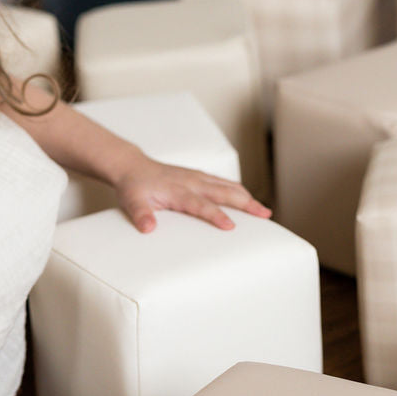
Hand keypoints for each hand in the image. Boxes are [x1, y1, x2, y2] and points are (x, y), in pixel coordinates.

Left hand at [115, 158, 271, 232]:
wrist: (133, 167)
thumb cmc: (134, 187)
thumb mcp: (131, 201)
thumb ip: (140, 214)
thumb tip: (148, 228)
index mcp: (177, 190)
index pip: (201, 205)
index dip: (216, 215)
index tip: (231, 227)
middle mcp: (192, 182)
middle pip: (224, 192)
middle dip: (246, 204)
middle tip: (265, 215)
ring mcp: (198, 177)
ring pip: (228, 186)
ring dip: (247, 198)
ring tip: (264, 211)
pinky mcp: (200, 177)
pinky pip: (224, 183)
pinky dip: (239, 191)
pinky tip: (249, 200)